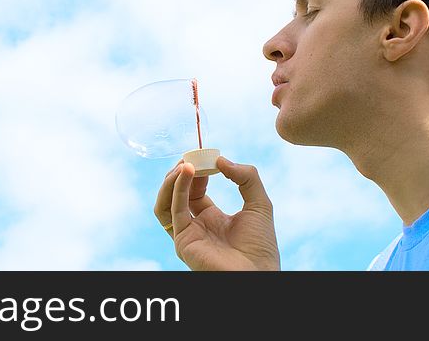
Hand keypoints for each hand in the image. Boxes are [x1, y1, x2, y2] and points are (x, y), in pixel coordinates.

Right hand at [153, 156, 279, 270]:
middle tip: (193, 155)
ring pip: (166, 201)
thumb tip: (221, 160)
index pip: (195, 189)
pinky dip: (176, 187)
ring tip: (185, 163)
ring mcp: (187, 233)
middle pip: (177, 192)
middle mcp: (196, 225)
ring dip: (172, 179)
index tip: (206, 155)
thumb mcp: (259, 204)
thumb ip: (246, 178)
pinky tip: (186, 172)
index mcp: (212, 218)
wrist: (258, 274)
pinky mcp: (182, 240)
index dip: (198, 170)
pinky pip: (171, 210)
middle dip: (183, 171)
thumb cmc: (261, 246)